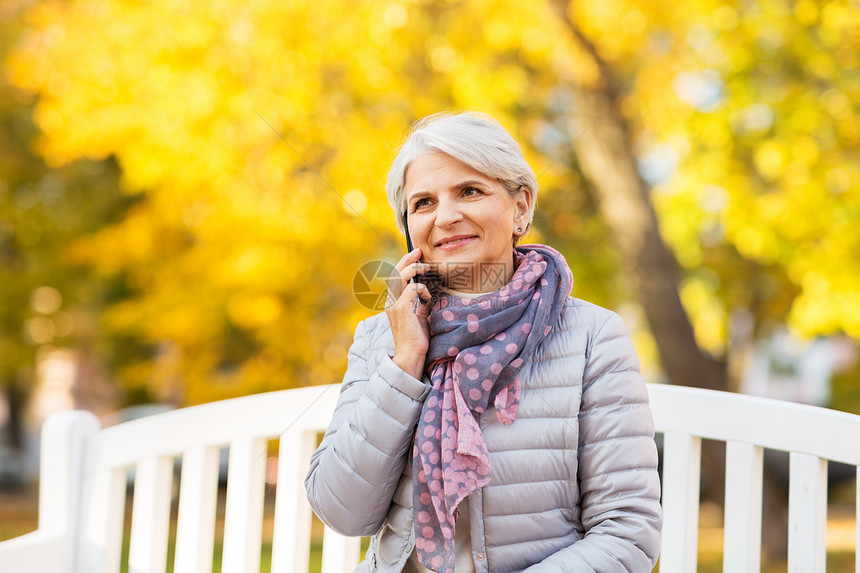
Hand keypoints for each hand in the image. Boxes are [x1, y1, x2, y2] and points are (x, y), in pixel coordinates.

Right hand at [386, 248, 433, 379]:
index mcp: (393, 302)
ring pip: (401, 277)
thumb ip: (420, 301)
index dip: (405, 264)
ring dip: (415, 269)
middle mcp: (390, 301)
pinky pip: (413, 289)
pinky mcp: (402, 309)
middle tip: (420, 252)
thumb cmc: (417, 337)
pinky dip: (422, 289)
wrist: (411, 355)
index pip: (396, 277)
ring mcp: (394, 305)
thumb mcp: (420, 314)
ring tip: (426, 267)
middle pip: (396, 272)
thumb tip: (429, 288)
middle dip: (408, 259)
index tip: (417, 257)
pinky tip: (428, 297)